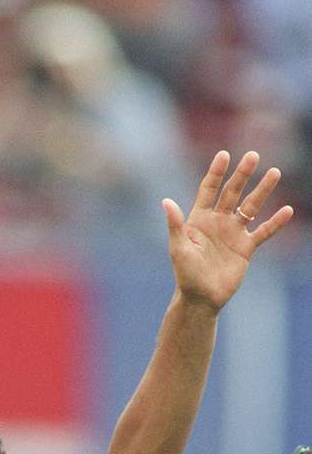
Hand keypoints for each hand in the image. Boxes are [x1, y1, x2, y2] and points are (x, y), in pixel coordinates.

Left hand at [164, 151, 292, 310]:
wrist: (201, 298)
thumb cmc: (185, 274)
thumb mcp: (178, 249)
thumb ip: (175, 225)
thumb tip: (166, 201)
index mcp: (200, 219)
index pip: (208, 189)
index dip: (216, 172)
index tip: (224, 155)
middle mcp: (218, 221)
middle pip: (232, 192)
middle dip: (242, 174)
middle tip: (253, 156)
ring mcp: (233, 233)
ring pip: (251, 207)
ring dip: (262, 191)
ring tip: (274, 173)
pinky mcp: (246, 248)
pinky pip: (263, 232)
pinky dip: (275, 222)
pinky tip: (287, 210)